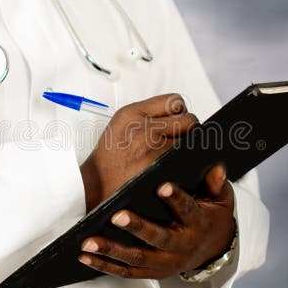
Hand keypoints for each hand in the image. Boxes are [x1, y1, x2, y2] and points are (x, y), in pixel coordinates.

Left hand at [78, 164, 236, 279]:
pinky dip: (104, 266)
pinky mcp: (151, 273)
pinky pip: (126, 272)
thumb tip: (217, 168)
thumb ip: (216, 184)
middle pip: (158, 238)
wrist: (212, 249)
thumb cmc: (210, 215)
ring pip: (137, 259)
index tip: (162, 186)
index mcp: (198, 224)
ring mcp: (165, 262)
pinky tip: (84, 257)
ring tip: (88, 242)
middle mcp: (181, 246)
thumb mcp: (220, 199)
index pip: (188, 210)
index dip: (176, 199)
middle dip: (138, 227)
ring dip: (111, 250)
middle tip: (117, 215)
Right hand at [80, 93, 197, 211]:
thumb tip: (177, 113)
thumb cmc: (109, 160)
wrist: (96, 186)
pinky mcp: (160, 167)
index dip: (178, 112)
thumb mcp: (120, 126)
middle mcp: (143, 128)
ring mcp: (153, 148)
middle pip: (188, 119)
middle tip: (178, 139)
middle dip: (187, 129)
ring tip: (172, 154)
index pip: (174, 101)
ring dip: (186, 147)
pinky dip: (185, 163)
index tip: (175, 121)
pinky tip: (173, 166)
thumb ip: (146, 116)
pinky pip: (186, 160)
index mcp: (132, 114)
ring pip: (191, 141)